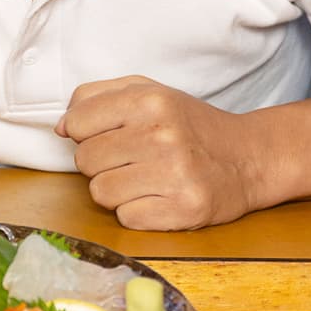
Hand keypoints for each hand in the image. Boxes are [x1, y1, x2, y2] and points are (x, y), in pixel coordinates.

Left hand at [56, 76, 258, 229]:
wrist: (249, 158)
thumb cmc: (190, 126)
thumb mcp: (150, 93)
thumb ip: (98, 98)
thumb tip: (61, 127)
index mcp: (150, 101)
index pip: (77, 123)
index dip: (86, 133)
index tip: (109, 136)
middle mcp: (162, 135)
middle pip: (85, 160)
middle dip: (101, 163)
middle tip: (132, 160)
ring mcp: (174, 174)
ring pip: (101, 192)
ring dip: (116, 190)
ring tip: (145, 179)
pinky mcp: (183, 209)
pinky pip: (126, 217)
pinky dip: (137, 211)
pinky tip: (159, 198)